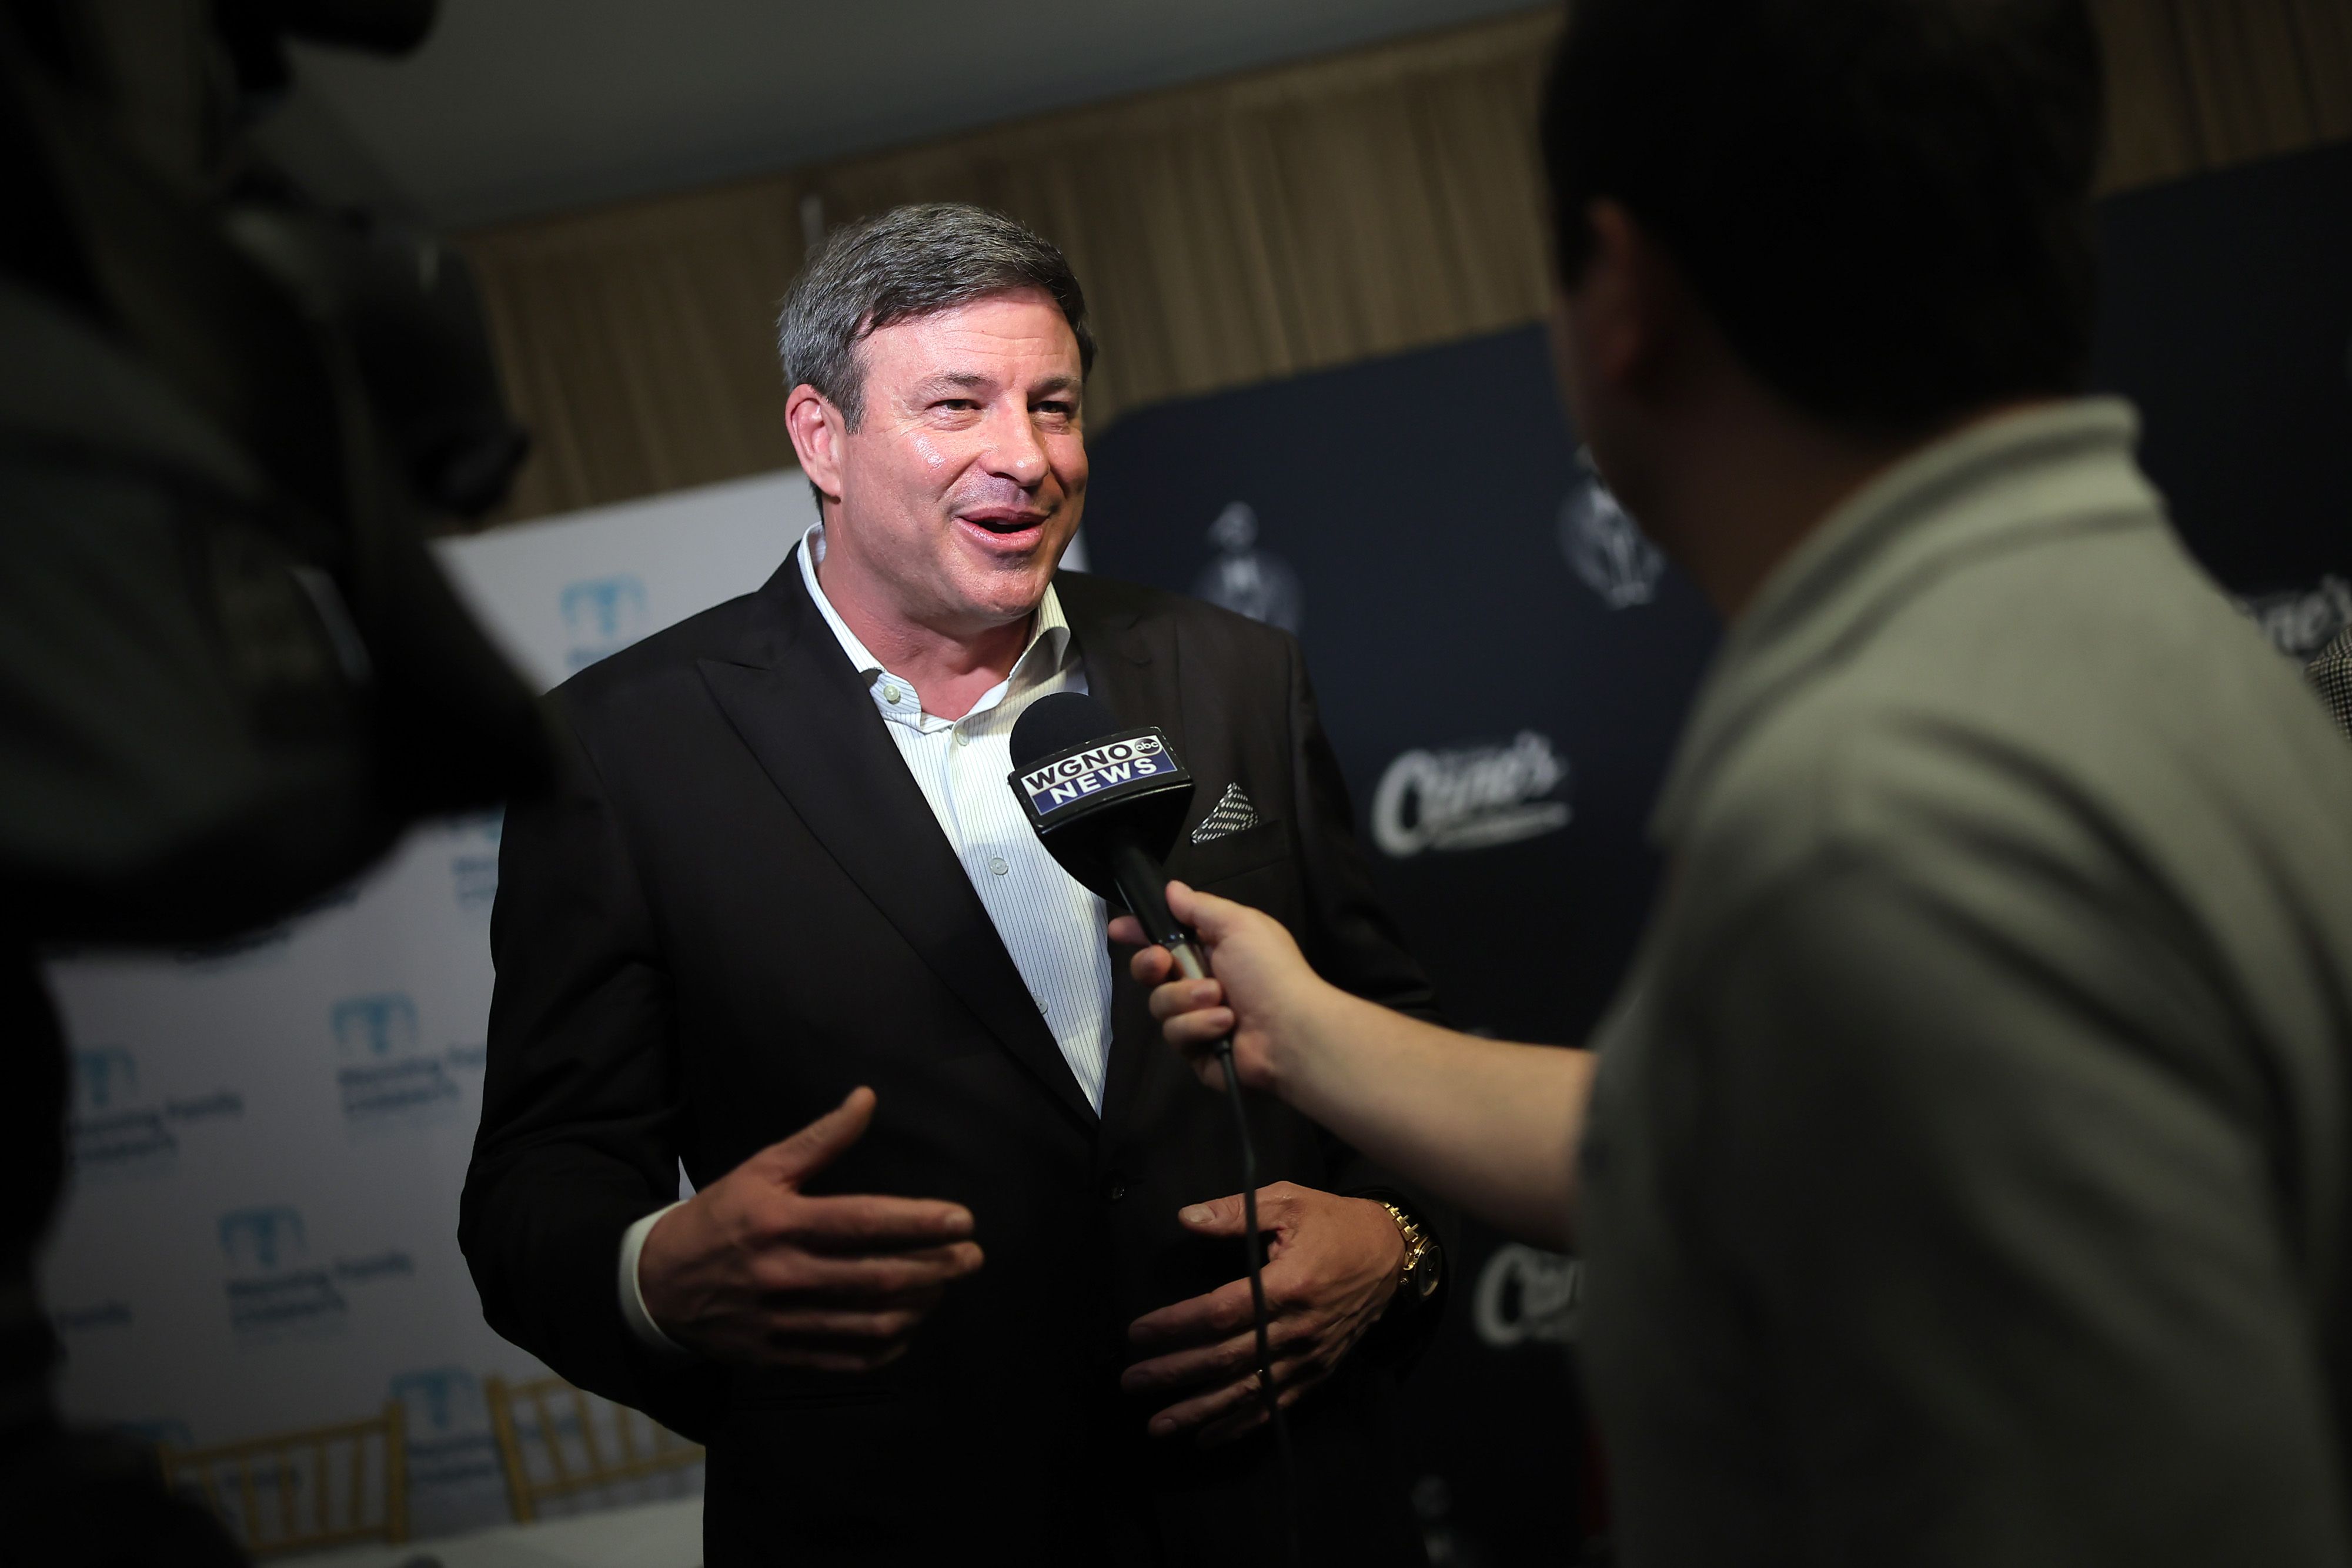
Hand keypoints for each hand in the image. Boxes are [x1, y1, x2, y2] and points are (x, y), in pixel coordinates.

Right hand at [637, 1087, 982, 1371]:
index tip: (962, 1220)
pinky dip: (885, 1348)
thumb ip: (820, 1139)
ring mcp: (781, 1321)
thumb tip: (866, 1098)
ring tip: (945, 1287)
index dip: (918, 1222)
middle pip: (875, 1277)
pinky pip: (844, 1359)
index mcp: (780, 1223)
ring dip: (918, 1306)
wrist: (655, 1284)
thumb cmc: (719, 1216)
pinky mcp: (778, 1355)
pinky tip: (908, 1329)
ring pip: (867, 1323)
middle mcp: (783, 1274)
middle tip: (972, 1257)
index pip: (862, 1223)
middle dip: (935, 1267)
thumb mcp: (761, 1169)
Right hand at [1109, 881, 1329, 1092]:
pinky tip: (1225, 1024)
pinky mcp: (1195, 1050)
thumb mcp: (1238, 924)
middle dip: (1151, 964)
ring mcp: (1196, 1017)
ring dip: (1187, 998)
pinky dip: (1199, 1025)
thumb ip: (1200, 906)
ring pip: (1160, 1005)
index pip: (1164, 937)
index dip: (1139, 933)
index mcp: (1212, 949)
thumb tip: (1173, 888)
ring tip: (1220, 999)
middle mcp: (1201, 982)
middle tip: (1163, 963)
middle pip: (1150, 972)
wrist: (1291, 1030)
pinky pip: (1175, 1034)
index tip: (1119, 929)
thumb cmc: (1270, 971)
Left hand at [1121, 1183, 1405, 1445]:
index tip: (1138, 1334)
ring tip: (1159, 1425)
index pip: (1221, 1311)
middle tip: (1131, 1381)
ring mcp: (1311, 1356)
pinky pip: (1277, 1405)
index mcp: (1289, 1284)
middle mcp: (1299, 1328)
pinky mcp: (1320, 1371)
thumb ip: (1236, 1213)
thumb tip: (1186, 1218)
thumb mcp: (1288, 1202)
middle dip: (1175, 1373)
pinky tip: (1208, 1437)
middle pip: (1228, 1359)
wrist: (1394, 1253)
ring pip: (1249, 1392)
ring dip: (1201, 1412)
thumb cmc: (1335, 1223)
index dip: (1176, 1325)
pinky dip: (1242, 1425)